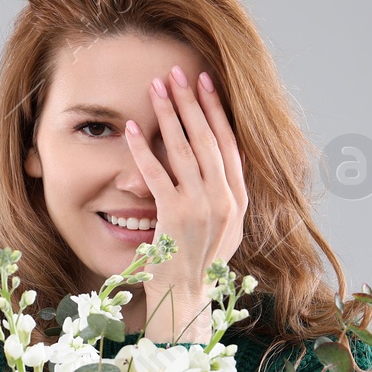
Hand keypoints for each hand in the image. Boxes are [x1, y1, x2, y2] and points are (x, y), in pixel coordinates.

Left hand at [125, 65, 247, 342]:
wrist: (186, 299)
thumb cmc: (198, 263)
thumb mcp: (222, 228)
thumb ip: (221, 196)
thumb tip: (211, 161)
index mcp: (239, 200)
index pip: (230, 144)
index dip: (217, 111)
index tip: (206, 83)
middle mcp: (225, 201)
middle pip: (208, 140)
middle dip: (192, 102)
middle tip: (178, 72)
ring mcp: (201, 209)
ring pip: (184, 151)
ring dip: (169, 115)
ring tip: (157, 88)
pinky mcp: (175, 218)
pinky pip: (157, 175)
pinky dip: (143, 150)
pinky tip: (132, 129)